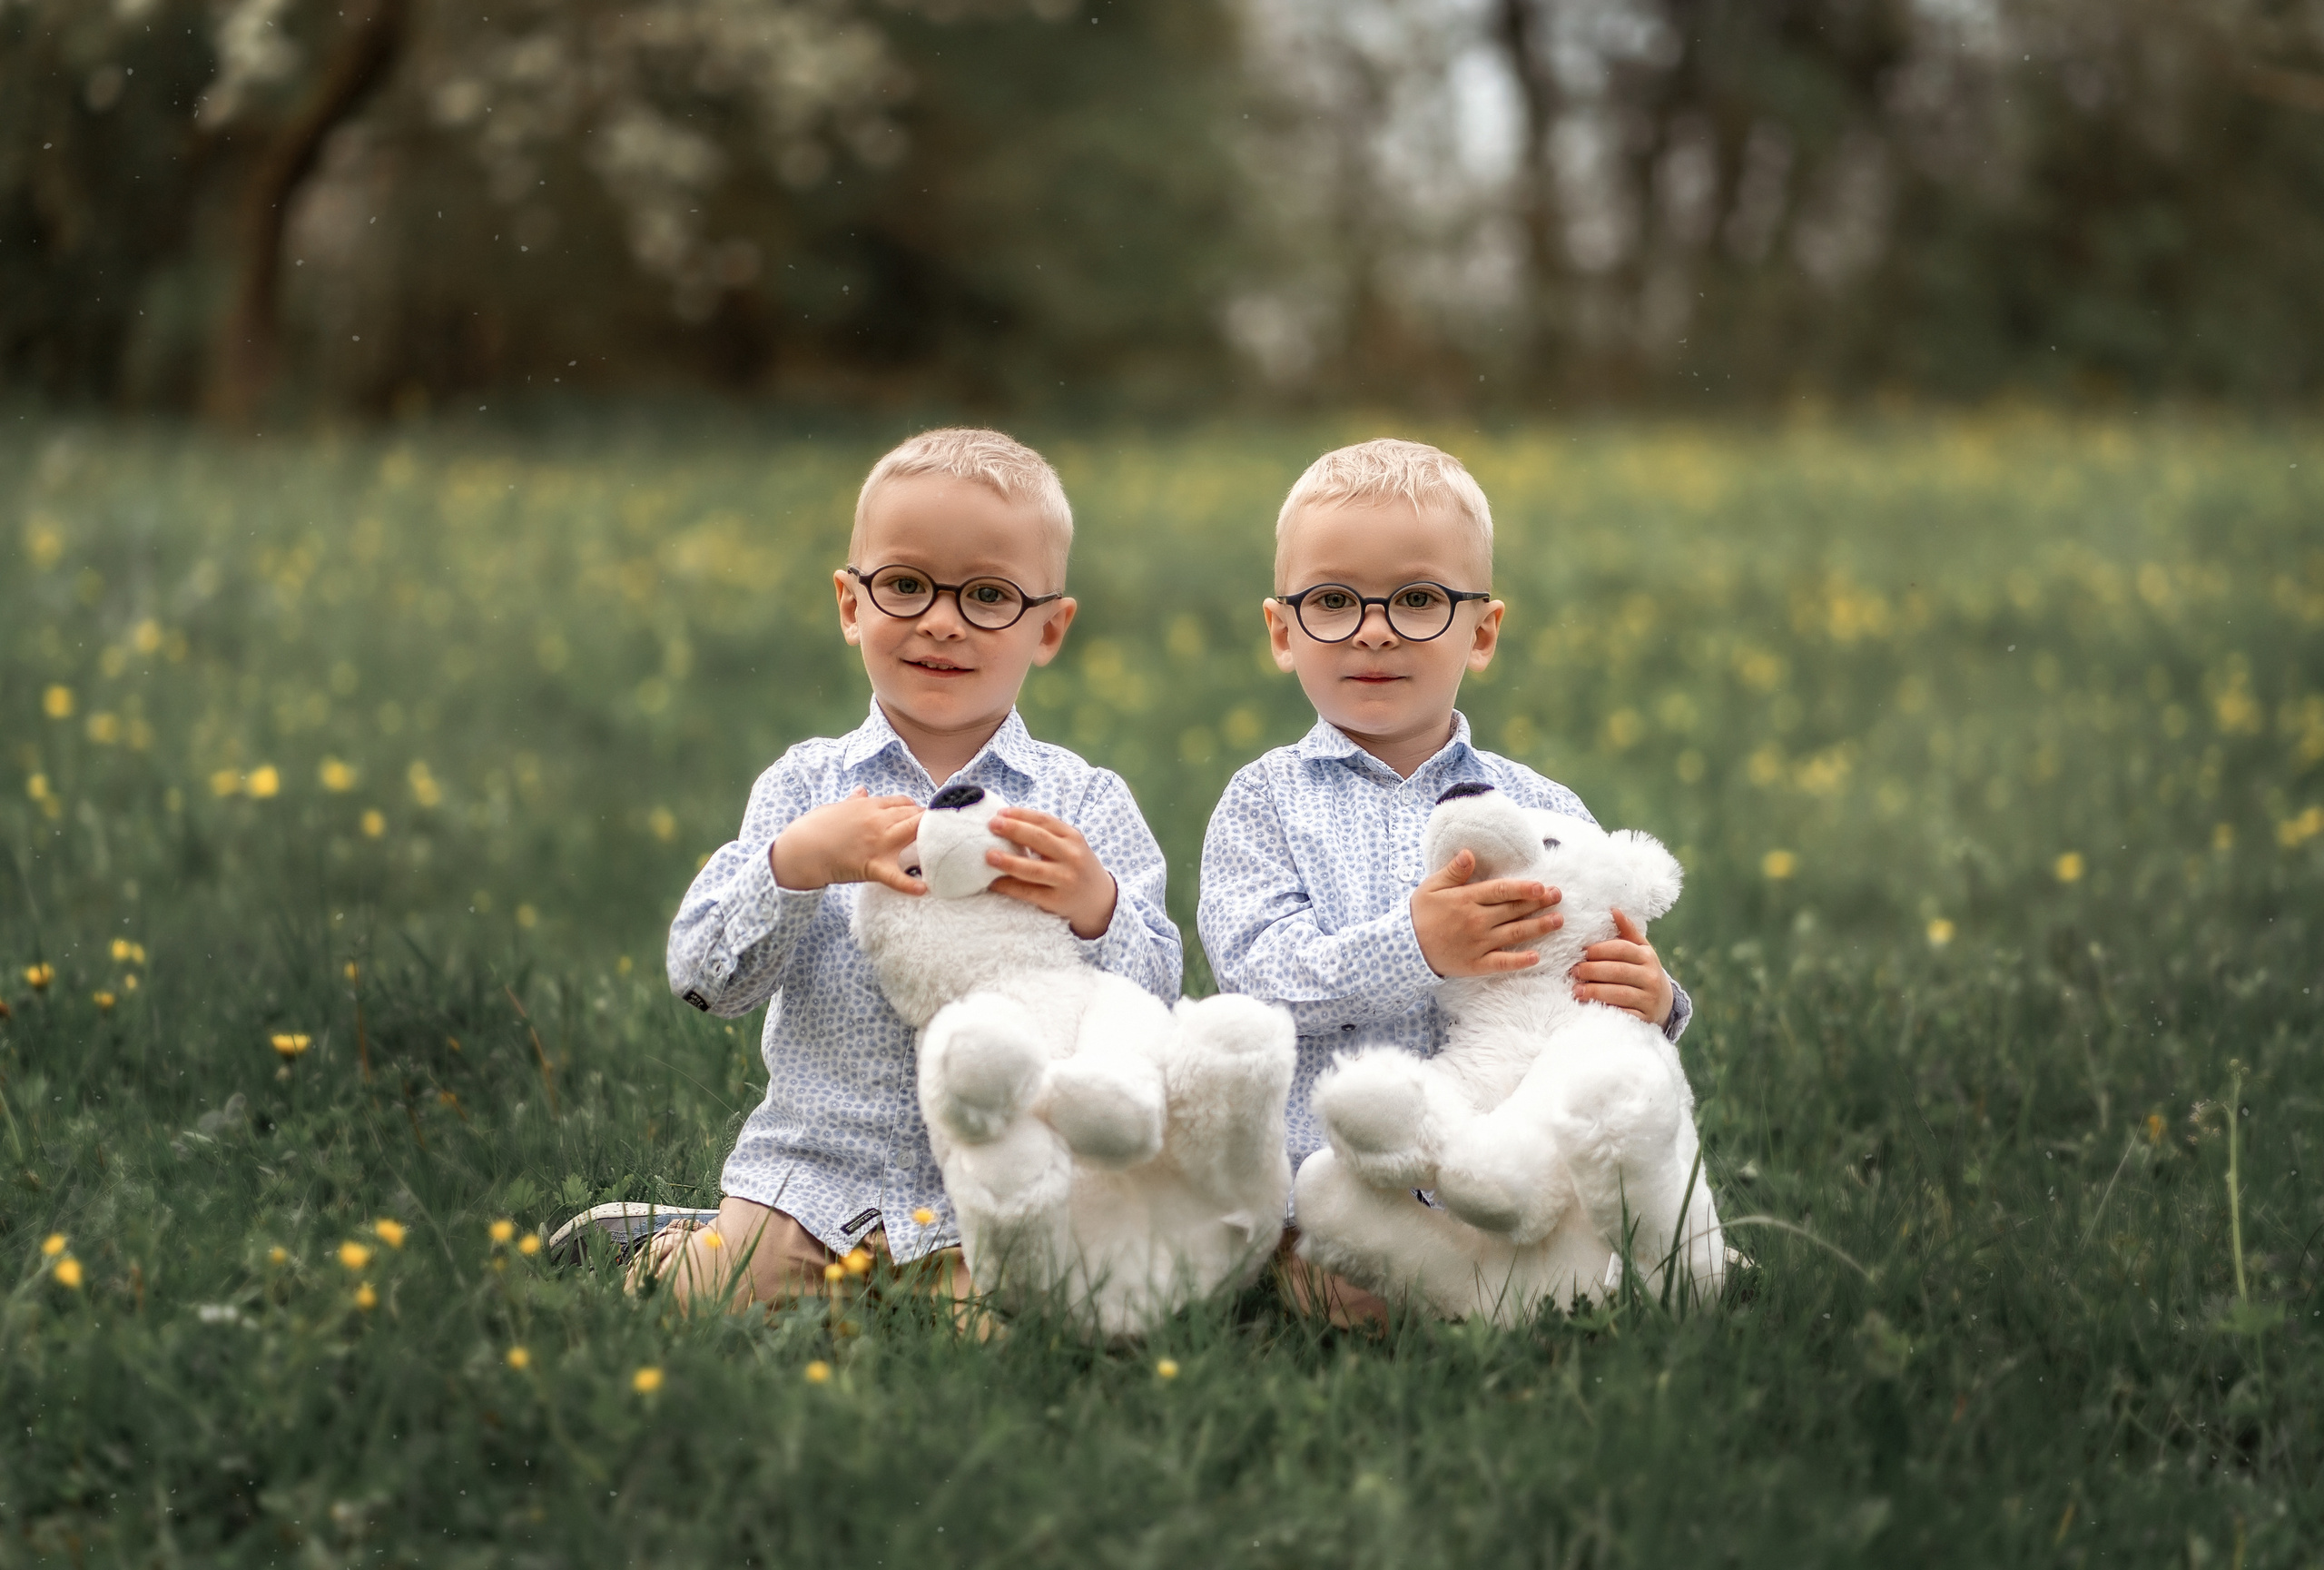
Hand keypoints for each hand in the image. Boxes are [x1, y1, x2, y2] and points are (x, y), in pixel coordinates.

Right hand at [770, 788, 925, 894]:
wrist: (800, 850)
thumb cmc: (814, 828)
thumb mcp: (834, 808)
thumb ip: (852, 801)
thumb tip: (862, 791)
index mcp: (869, 806)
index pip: (903, 802)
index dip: (914, 808)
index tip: (918, 816)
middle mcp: (878, 821)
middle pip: (914, 814)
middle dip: (927, 820)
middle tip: (933, 832)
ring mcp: (877, 843)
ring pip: (913, 833)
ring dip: (929, 838)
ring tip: (938, 847)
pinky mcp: (872, 866)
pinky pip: (895, 876)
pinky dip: (910, 884)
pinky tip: (924, 888)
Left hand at [983, 807, 1118, 938]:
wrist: (1100, 900)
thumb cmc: (1076, 867)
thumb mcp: (1070, 846)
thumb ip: (1047, 835)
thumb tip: (1006, 822)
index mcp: (1073, 837)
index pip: (1044, 821)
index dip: (1020, 815)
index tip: (999, 813)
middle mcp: (1072, 856)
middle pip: (1039, 839)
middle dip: (1013, 830)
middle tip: (991, 826)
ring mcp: (1065, 879)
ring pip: (1033, 868)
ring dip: (1008, 861)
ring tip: (989, 856)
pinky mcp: (1057, 900)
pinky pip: (1029, 892)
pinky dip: (1009, 887)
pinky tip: (994, 883)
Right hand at [1410, 849, 1562, 976]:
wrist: (1404, 948)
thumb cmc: (1418, 914)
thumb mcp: (1431, 887)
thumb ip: (1452, 871)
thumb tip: (1469, 853)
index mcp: (1467, 900)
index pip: (1502, 891)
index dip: (1524, 888)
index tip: (1542, 885)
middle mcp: (1476, 921)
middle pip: (1514, 910)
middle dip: (1539, 903)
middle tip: (1558, 897)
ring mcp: (1478, 944)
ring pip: (1514, 933)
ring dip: (1538, 927)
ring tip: (1558, 921)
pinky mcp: (1476, 964)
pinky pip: (1502, 962)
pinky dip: (1520, 960)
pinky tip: (1537, 957)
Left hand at [1572, 909, 1672, 1026]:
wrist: (1664, 1003)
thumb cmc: (1642, 971)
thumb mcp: (1640, 950)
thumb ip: (1627, 931)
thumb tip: (1612, 909)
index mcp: (1647, 956)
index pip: (1622, 949)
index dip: (1600, 950)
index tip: (1581, 952)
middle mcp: (1651, 977)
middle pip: (1618, 971)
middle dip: (1593, 971)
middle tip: (1574, 971)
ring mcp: (1649, 999)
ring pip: (1619, 994)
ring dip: (1595, 991)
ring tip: (1576, 990)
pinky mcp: (1644, 1019)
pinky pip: (1624, 1014)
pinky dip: (1606, 1010)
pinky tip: (1590, 1007)